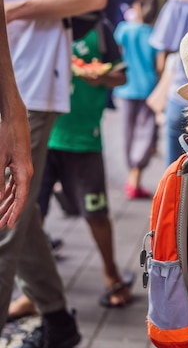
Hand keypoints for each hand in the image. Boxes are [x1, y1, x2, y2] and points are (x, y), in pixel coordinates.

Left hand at [0, 103, 32, 229]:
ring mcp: (23, 170)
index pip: (20, 198)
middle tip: (1, 226)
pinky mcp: (19, 166)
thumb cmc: (6, 137)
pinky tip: (1, 200)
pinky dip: (7, 193)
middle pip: (18, 198)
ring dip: (7, 204)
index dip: (14, 213)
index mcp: (24, 173)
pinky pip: (14, 184)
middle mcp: (26, 173)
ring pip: (15, 192)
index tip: (9, 225)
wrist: (15, 120)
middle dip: (9, 212)